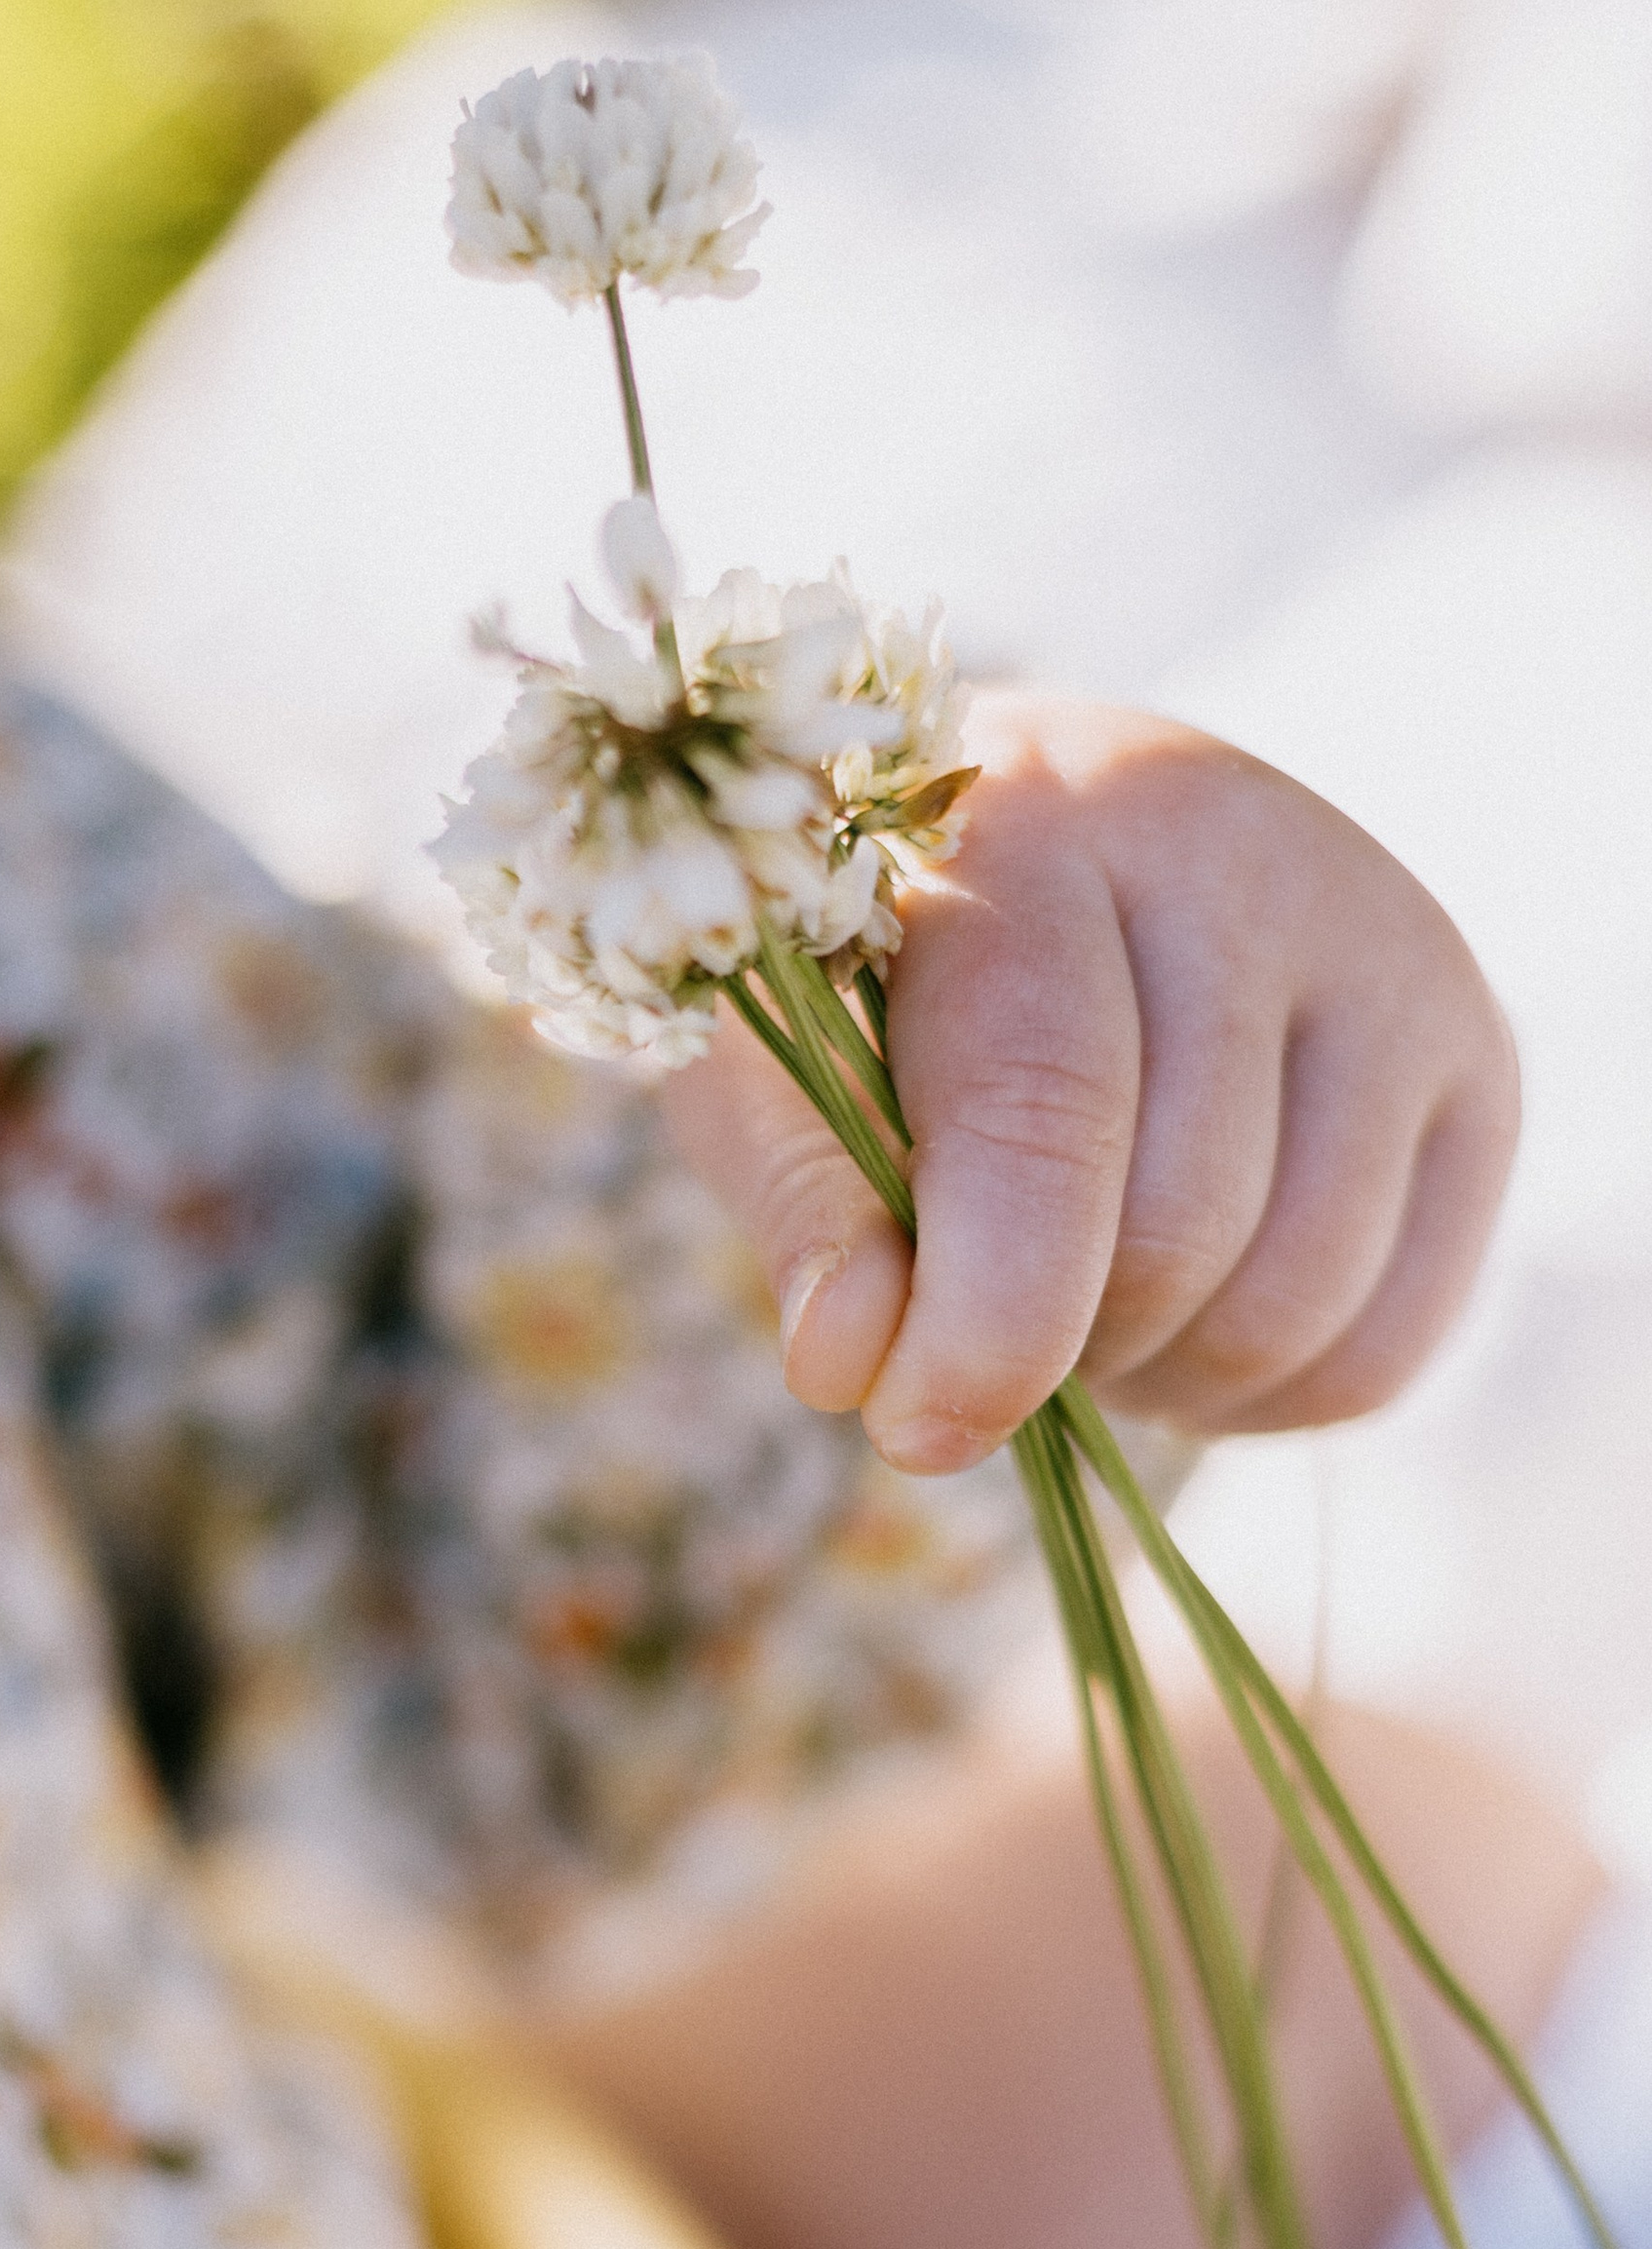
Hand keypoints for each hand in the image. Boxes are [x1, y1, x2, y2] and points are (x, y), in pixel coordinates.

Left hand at [660, 695, 1517, 1471]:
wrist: (1044, 861)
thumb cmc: (868, 970)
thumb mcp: (773, 1055)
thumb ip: (804, 1196)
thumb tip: (853, 1362)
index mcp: (1039, 820)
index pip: (1047, 1104)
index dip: (985, 1316)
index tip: (915, 1427)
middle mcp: (1247, 857)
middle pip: (1180, 1227)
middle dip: (1060, 1346)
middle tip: (981, 1320)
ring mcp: (1391, 955)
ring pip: (1296, 1298)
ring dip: (1160, 1377)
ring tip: (1075, 1306)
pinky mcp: (1474, 1063)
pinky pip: (1381, 1341)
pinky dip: (1264, 1396)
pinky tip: (1179, 1324)